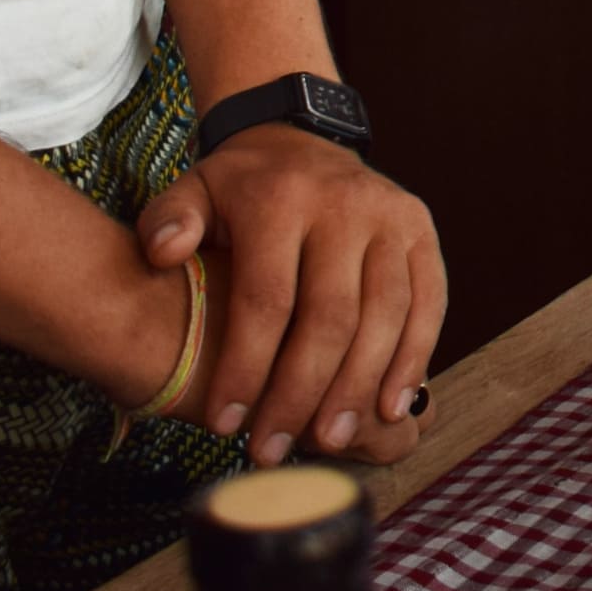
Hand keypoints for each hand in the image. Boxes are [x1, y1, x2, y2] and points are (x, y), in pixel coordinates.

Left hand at [137, 124, 447, 467]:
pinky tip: (390, 406)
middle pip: (330, 315)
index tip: (225, 425)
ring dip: (359, 387)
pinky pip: (427, 302)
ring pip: (384, 315)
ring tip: (328, 441)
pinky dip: (413, 358)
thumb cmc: (239, 190)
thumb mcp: (191, 192)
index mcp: (280, 198)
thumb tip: (164, 254)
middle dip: (301, 392)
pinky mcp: (422, 233)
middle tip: (273, 448)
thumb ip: (167, 223)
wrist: (301, 141)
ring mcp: (391, 217)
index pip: (267, 297)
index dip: (247, 367)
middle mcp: (344, 204)